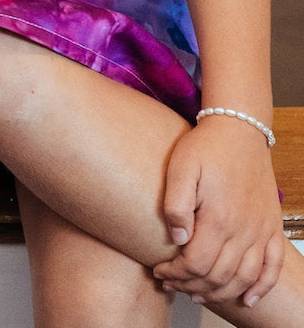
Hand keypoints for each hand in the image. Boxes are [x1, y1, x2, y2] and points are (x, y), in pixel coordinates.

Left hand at [154, 115, 287, 307]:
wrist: (239, 131)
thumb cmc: (205, 148)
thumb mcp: (180, 168)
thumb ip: (176, 205)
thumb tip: (177, 239)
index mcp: (218, 218)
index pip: (196, 264)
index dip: (176, 274)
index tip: (160, 272)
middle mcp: (244, 231)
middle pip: (219, 276)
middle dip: (192, 285)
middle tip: (172, 284)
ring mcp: (261, 232)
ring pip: (243, 278)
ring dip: (220, 292)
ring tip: (197, 293)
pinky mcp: (271, 228)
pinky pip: (272, 268)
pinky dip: (261, 288)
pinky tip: (247, 299)